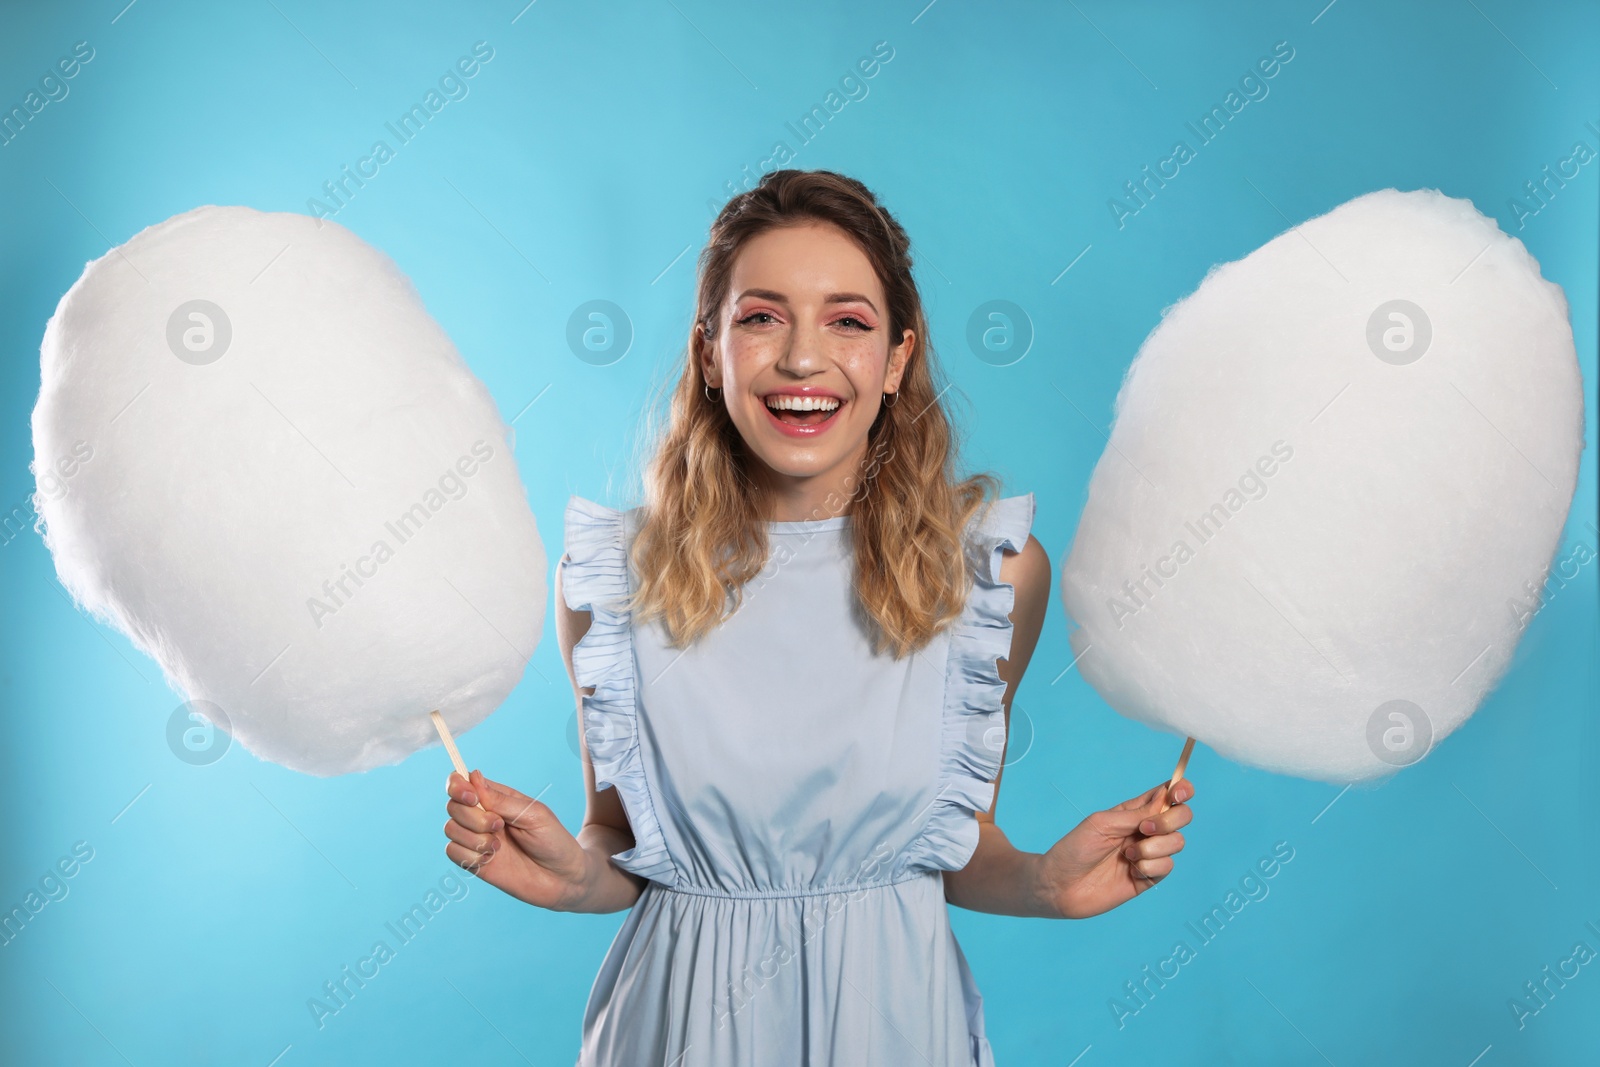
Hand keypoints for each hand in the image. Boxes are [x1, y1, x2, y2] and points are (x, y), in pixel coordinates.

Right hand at [444, 769, 590, 910]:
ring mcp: (476, 839)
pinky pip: (452, 852)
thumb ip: (501, 799)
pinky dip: (470, 855)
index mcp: (496, 798)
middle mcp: (482, 816)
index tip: (472, 798)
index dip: (457, 787)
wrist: (562, 878)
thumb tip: (473, 776)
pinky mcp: (474, 862)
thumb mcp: (533, 814)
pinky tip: (491, 859)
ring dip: (473, 837)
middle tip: (499, 825)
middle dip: (472, 817)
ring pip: (450, 829)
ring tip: (498, 846)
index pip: (462, 783)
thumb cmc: (553, 840)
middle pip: (453, 806)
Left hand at [1038, 778, 1194, 918]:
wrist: (1061, 885)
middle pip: (1182, 816)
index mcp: (1133, 811)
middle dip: (1169, 820)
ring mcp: (1149, 854)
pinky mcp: (1149, 877)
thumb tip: (1166, 802)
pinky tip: (1130, 871)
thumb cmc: (1075, 849)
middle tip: (1144, 829)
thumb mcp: (1103, 823)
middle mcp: (1145, 830)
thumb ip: (1136, 814)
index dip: (1181, 790)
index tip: (1178, 795)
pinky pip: (1167, 866)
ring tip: (1127, 855)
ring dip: (1154, 847)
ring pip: (1177, 842)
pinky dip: (1150, 867)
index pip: (1167, 795)